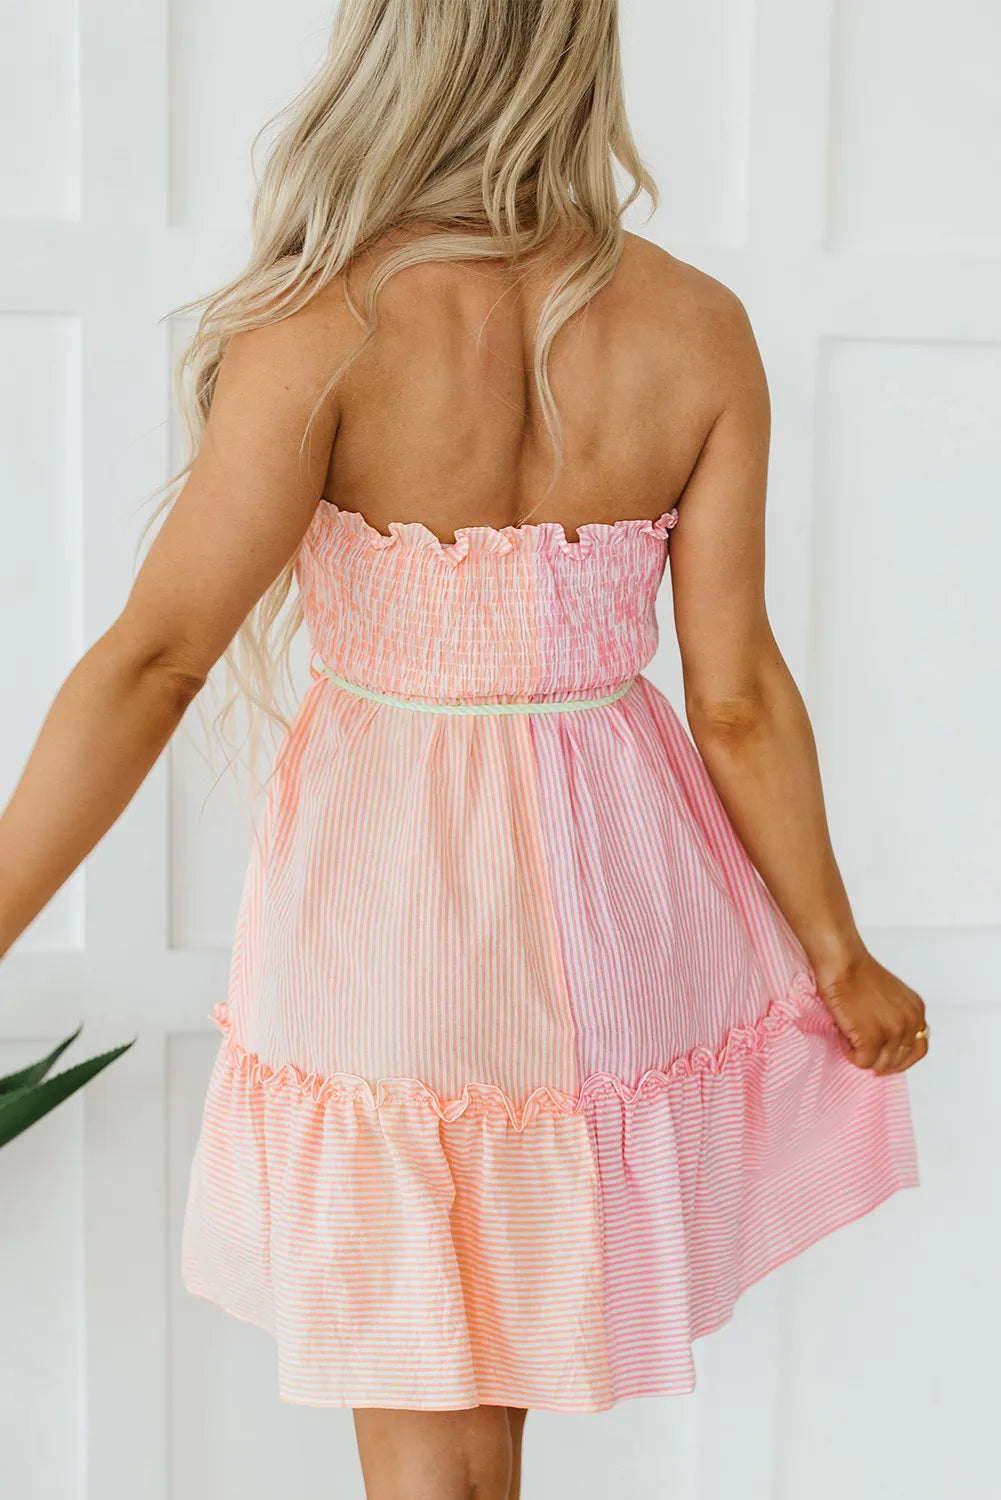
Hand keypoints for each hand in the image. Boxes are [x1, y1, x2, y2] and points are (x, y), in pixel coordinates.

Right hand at [815, 947, 928, 1073]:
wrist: (842, 963)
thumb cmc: (857, 974)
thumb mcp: (892, 997)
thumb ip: (897, 1019)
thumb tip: (888, 1047)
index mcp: (917, 1012)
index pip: (918, 1049)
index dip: (899, 1057)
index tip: (882, 1056)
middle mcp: (911, 1023)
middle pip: (899, 1061)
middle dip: (879, 1057)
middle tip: (859, 1044)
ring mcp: (893, 1032)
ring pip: (881, 1065)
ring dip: (862, 1053)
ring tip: (849, 1031)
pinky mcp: (872, 1039)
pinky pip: (862, 1062)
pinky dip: (849, 1051)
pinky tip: (843, 1032)